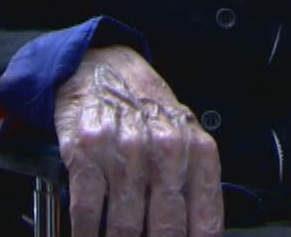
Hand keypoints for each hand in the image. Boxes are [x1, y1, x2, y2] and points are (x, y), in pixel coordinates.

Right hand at [53, 46, 223, 236]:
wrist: (104, 70)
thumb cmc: (148, 112)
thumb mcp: (187, 139)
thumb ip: (196, 185)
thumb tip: (193, 235)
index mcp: (198, 152)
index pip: (204, 223)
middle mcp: (167, 152)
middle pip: (165, 231)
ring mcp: (127, 152)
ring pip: (125, 228)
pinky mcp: (88, 152)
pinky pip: (87, 211)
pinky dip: (86, 235)